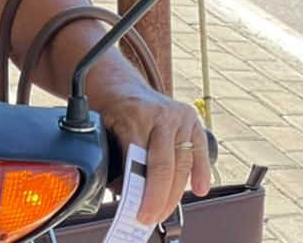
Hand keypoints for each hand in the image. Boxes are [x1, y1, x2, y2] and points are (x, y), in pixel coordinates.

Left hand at [96, 82, 210, 223]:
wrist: (120, 85)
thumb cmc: (110, 108)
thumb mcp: (102, 127)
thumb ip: (112, 156)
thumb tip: (123, 193)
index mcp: (134, 115)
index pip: (139, 160)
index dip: (138, 189)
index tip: (134, 209)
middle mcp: (160, 115)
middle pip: (164, 166)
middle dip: (157, 198)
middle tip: (148, 217)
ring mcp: (179, 117)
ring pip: (182, 163)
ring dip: (175, 193)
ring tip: (164, 211)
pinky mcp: (192, 121)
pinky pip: (199, 151)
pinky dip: (201, 172)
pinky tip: (199, 189)